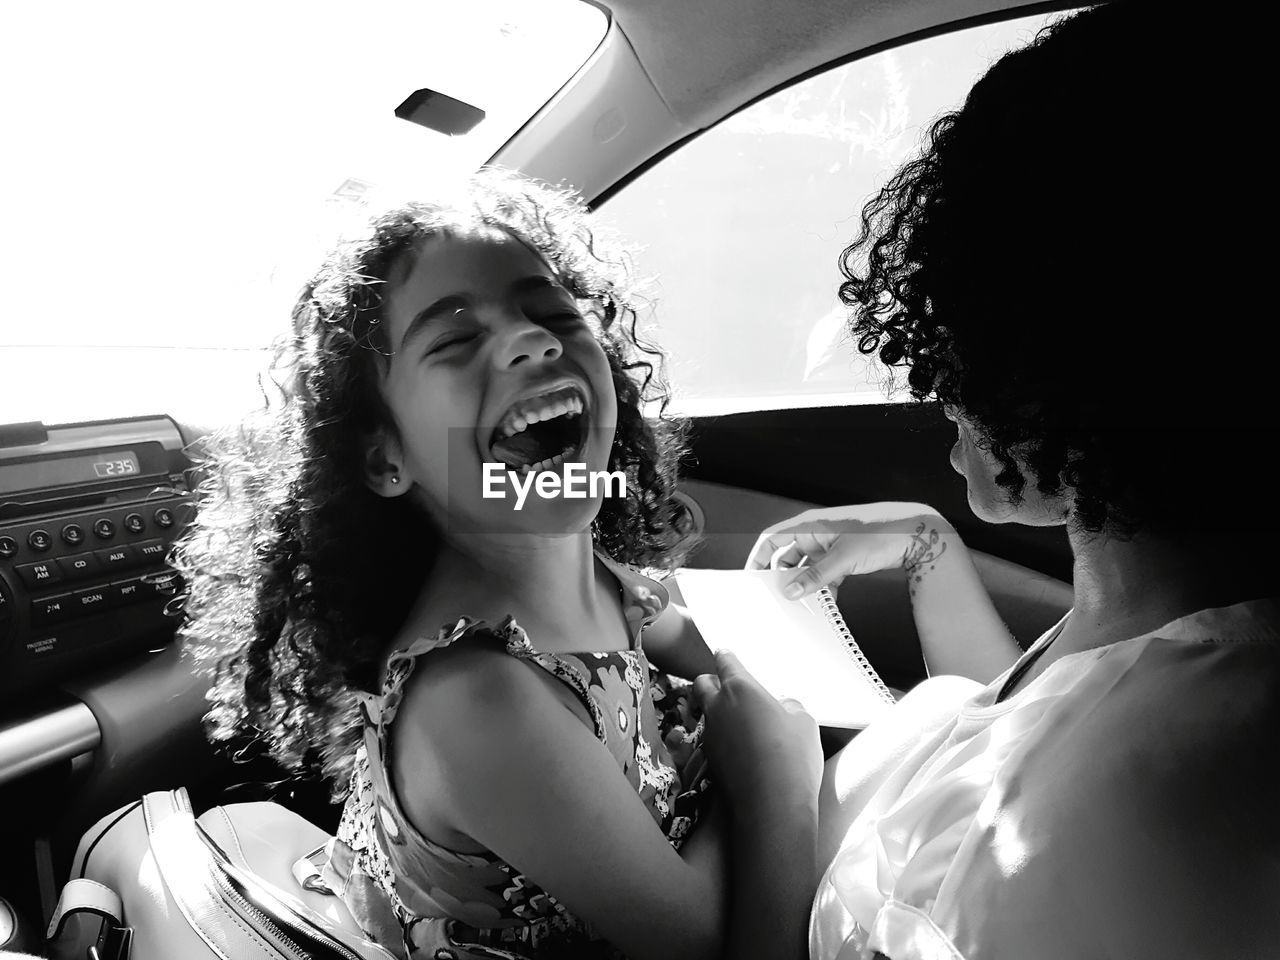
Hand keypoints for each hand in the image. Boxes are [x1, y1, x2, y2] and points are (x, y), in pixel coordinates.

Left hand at [692, 651, 821, 805]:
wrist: (772, 805)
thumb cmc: (792, 756)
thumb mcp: (804, 722)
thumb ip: (789, 707)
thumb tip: (782, 709)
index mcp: (740, 689)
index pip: (725, 661)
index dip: (727, 657)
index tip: (727, 655)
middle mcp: (718, 708)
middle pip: (702, 684)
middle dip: (712, 682)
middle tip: (731, 689)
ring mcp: (710, 735)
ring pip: (705, 714)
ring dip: (717, 713)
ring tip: (741, 723)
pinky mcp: (709, 761)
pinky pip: (711, 740)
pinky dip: (722, 739)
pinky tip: (742, 750)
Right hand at [745, 502, 954, 598]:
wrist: (915, 534)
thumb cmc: (879, 533)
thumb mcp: (843, 558)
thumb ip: (815, 576)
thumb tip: (791, 591)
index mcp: (810, 526)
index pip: (772, 540)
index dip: (759, 558)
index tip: (752, 579)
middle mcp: (817, 534)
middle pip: (788, 557)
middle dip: (783, 578)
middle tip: (778, 599)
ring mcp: (831, 546)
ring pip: (808, 568)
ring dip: (806, 586)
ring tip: (803, 605)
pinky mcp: (844, 557)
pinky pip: (825, 574)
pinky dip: (824, 588)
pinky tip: (827, 604)